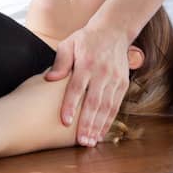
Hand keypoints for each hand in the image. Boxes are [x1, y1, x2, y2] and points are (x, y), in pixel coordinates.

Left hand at [44, 20, 129, 146]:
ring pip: (107, 107)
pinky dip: (109, 120)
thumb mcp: (68, 44)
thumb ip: (60, 62)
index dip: (71, 105)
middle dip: (88, 123)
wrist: (113, 31)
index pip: (77, 87)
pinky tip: (101, 133)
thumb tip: (49, 79)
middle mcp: (103, 72)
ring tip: (91, 141)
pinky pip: (116, 105)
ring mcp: (115, 79)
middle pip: (94, 102)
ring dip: (99, 126)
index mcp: (87, 63)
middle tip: (81, 141)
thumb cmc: (85, 40)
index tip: (65, 121)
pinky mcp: (123, 83)